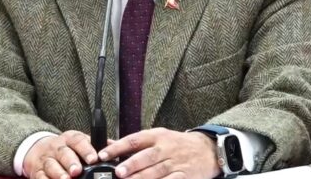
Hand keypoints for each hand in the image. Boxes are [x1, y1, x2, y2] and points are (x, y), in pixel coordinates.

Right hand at [23, 130, 98, 178]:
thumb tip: (116, 147)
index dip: (86, 149)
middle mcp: (57, 148)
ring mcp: (46, 160)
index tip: (93, 158)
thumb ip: (96, 144)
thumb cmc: (66, 148)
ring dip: (58, 173)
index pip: (78, 141)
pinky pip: (41, 177)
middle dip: (70, 162)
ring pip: (51, 165)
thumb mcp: (79, 142)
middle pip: (63, 153)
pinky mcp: (37, 172)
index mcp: (70, 139)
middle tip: (77, 171)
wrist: (38, 149)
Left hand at [97, 128, 219, 178]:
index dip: (118, 147)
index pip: (134, 140)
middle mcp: (166, 148)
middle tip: (118, 172)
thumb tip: (108, 144)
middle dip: (132, 165)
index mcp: (157, 136)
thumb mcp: (157, 137)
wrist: (206, 150)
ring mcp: (176, 163)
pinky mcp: (184, 176)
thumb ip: (135, 143)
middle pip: (147, 157)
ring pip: (157, 172)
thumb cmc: (177, 144)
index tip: (103, 154)